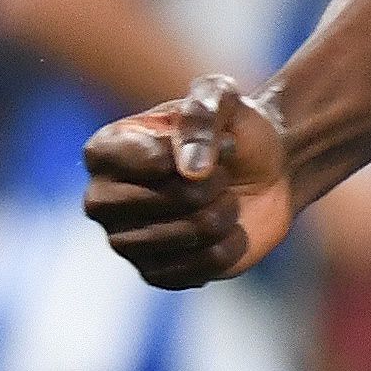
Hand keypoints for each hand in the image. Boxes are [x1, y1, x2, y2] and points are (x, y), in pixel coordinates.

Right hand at [84, 77, 294, 289]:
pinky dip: (229, 246)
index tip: (217, 141)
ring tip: (225, 200)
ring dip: (224, 214)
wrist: (268, 172)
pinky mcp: (156, 273)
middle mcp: (102, 199)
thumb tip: (188, 171)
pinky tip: (226, 230)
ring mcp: (125, 241)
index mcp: (104, 151)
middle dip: (211, 186)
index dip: (189, 153)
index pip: (143, 160)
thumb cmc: (235, 129)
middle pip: (165, 200)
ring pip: (188, 234)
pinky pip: (201, 267)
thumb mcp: (222, 97)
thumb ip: (202, 116)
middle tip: (221, 175)